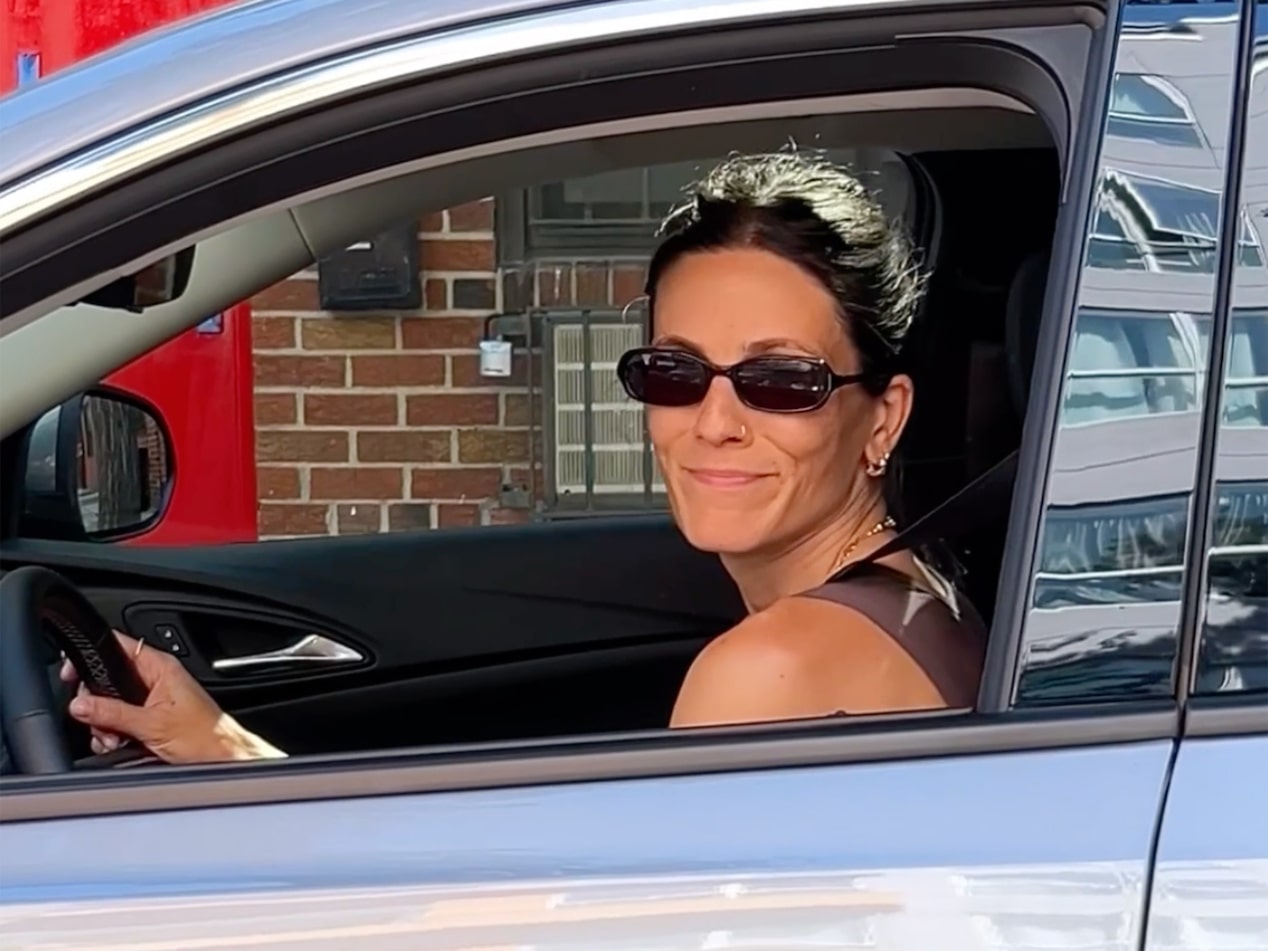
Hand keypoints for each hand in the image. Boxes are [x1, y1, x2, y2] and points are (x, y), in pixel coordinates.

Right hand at [61, 631, 284, 763]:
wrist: (223, 758)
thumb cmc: (205, 736)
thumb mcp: (153, 724)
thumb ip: (113, 713)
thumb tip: (81, 704)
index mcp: (160, 667)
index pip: (117, 647)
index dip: (91, 657)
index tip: (72, 674)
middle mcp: (155, 679)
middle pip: (107, 680)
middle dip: (97, 704)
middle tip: (103, 723)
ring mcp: (151, 699)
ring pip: (109, 704)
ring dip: (105, 724)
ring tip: (117, 739)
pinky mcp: (149, 719)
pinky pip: (118, 720)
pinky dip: (113, 733)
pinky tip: (121, 745)